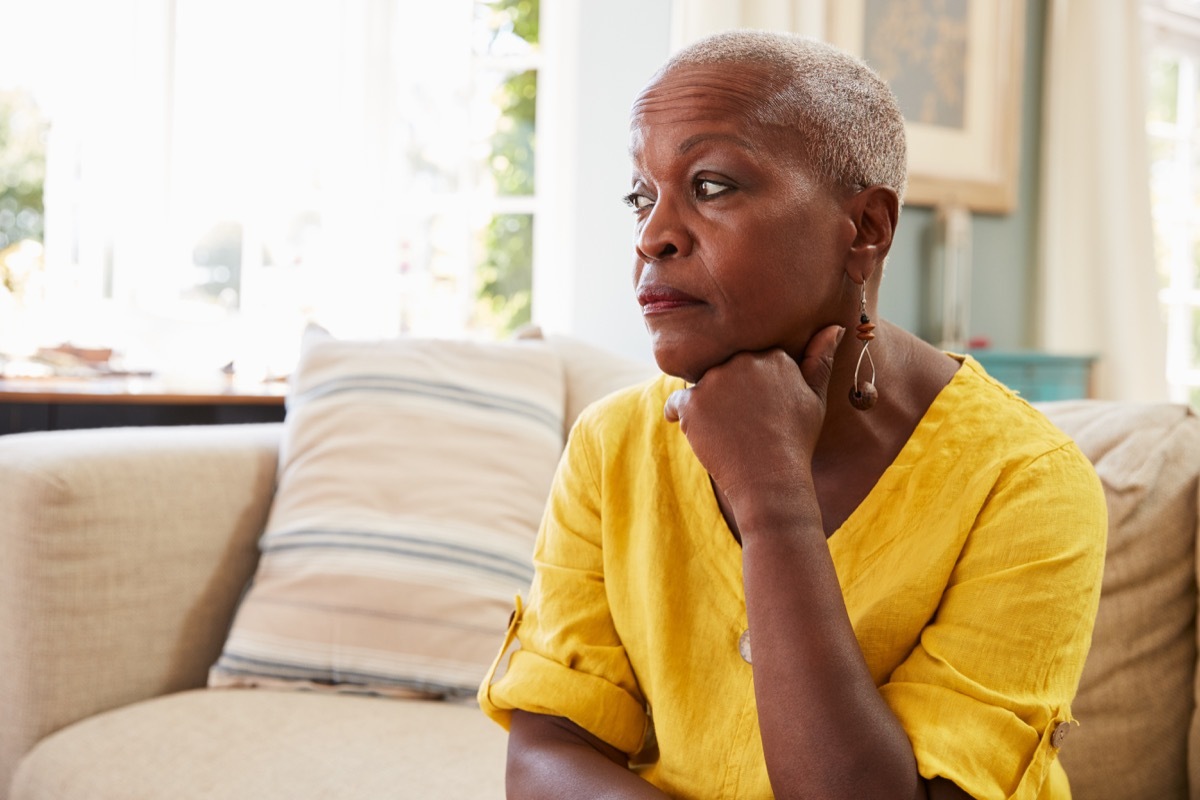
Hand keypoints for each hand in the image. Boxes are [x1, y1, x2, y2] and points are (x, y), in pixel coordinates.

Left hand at [663, 324, 844, 509]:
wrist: (771, 480)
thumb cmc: (796, 441)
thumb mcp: (815, 399)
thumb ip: (820, 359)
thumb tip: (835, 326)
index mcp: (773, 355)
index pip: (749, 361)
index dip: (751, 388)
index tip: (759, 411)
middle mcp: (743, 360)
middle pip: (723, 370)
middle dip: (727, 392)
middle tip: (742, 424)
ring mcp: (716, 381)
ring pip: (701, 386)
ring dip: (707, 405)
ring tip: (727, 432)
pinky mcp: (693, 403)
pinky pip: (677, 404)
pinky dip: (681, 416)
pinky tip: (701, 434)